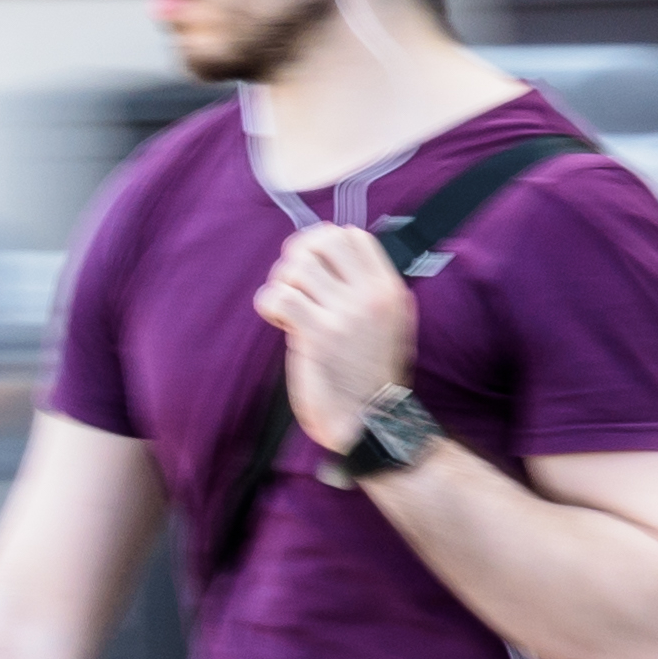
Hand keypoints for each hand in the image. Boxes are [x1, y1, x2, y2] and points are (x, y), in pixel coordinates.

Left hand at [255, 221, 413, 453]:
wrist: (371, 423)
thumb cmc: (370, 375)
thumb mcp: (388, 323)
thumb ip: (365, 289)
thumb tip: (329, 253)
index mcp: (389, 289)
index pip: (353, 235)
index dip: (323, 242)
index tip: (313, 267)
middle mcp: (370, 296)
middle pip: (321, 240)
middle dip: (296, 256)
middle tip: (292, 284)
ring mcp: (345, 314)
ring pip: (297, 266)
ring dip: (281, 282)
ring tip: (287, 307)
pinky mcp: (318, 336)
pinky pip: (279, 296)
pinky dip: (268, 304)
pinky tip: (277, 321)